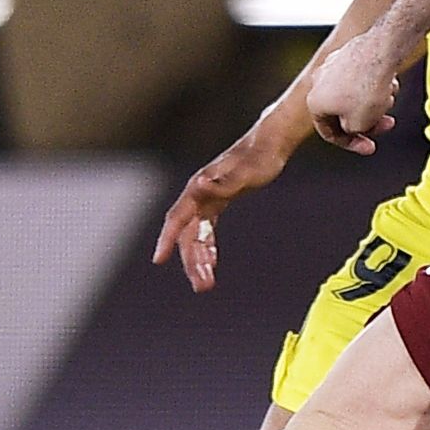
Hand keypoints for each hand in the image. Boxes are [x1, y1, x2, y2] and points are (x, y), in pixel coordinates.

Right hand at [152, 128, 296, 291]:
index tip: (158, 259)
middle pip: (188, 234)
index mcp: (200, 188)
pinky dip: (208, 247)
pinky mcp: (218, 202)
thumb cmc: (260, 157)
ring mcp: (207, 198)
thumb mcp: (246, 172)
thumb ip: (223, 182)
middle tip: (202, 286)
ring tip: (206, 283)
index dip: (167, 239)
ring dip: (199, 258)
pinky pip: (206, 230)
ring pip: (197, 235)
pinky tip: (213, 262)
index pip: (178, 218)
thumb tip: (200, 183)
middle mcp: (199, 194)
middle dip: (192, 261)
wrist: (270, 143)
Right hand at [306, 36, 400, 154]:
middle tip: (385, 124)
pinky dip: (375, 85)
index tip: (368, 145)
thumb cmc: (367, 87)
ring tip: (389, 98)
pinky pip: (362, 78)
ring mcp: (333, 65)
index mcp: (314, 102)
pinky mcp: (348, 54)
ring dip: (374, 102)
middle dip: (368, 120)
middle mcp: (319, 82)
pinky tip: (389, 84)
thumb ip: (352, 131)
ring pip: (355, 95)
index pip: (329, 131)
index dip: (351, 143)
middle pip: (344, 112)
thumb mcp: (358, 125)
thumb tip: (353, 125)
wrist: (380, 53)